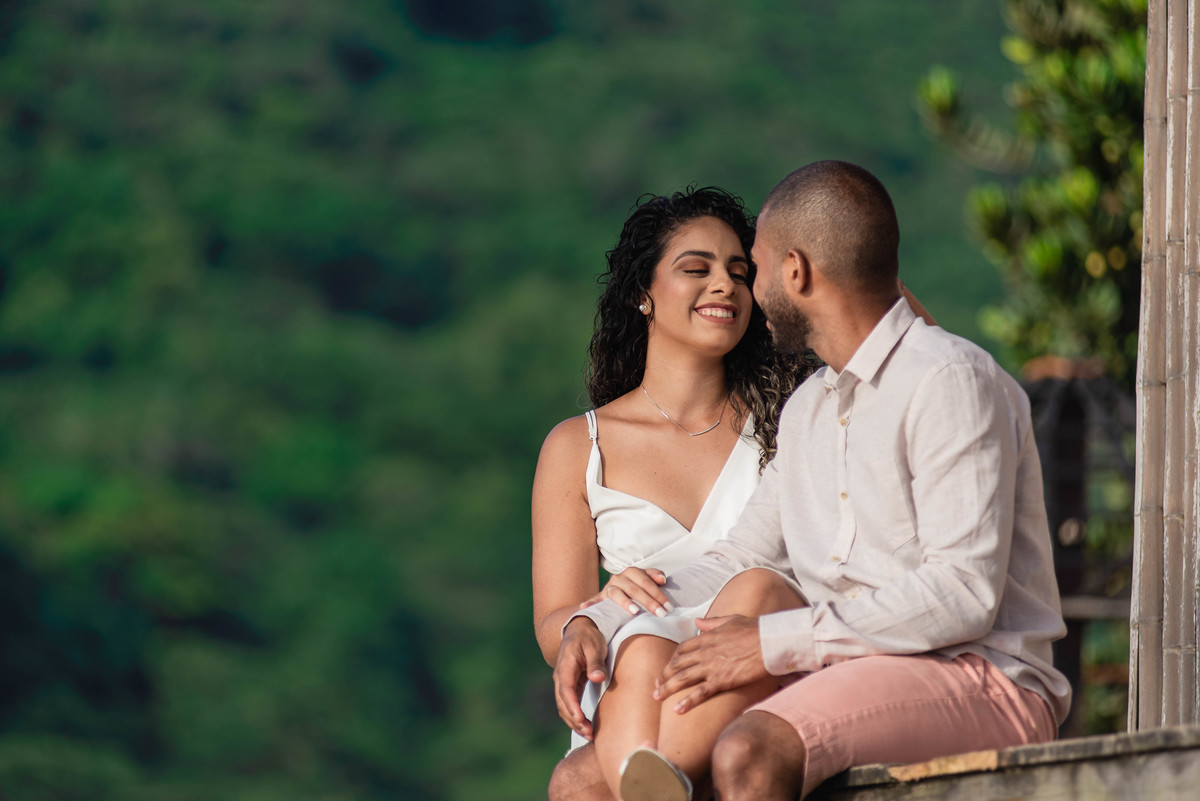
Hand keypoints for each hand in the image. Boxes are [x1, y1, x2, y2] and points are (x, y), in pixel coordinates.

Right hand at [553, 617, 607, 740]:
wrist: (579, 628)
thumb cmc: (589, 636)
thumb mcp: (594, 646)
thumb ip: (596, 662)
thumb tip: (598, 678)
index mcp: (566, 666)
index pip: (566, 690)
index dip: (572, 707)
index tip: (580, 720)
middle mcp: (560, 677)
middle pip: (563, 703)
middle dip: (574, 721)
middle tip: (590, 734)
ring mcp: (563, 682)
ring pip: (564, 707)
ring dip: (574, 722)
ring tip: (590, 735)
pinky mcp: (570, 686)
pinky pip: (569, 704)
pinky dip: (575, 717)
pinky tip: (586, 727)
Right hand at [579, 566, 671, 616]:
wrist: (617, 589)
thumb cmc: (636, 587)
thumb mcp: (645, 580)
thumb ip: (654, 577)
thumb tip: (663, 579)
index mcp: (632, 572)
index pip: (646, 581)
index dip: (658, 593)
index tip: (668, 607)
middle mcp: (619, 577)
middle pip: (634, 589)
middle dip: (649, 602)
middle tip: (661, 614)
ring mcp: (609, 587)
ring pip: (617, 594)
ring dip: (625, 602)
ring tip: (636, 612)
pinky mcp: (600, 597)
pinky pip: (595, 600)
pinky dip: (591, 603)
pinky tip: (586, 607)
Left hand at [653, 615, 767, 713]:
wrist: (768, 641)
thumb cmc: (754, 629)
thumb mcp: (730, 620)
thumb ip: (712, 622)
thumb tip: (698, 620)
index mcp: (706, 638)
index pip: (682, 650)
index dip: (672, 659)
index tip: (667, 668)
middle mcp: (704, 652)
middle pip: (677, 664)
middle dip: (664, 675)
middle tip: (655, 685)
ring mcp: (711, 666)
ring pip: (683, 678)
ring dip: (667, 688)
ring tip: (657, 697)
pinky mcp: (721, 680)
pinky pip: (700, 692)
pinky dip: (687, 701)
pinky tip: (677, 710)